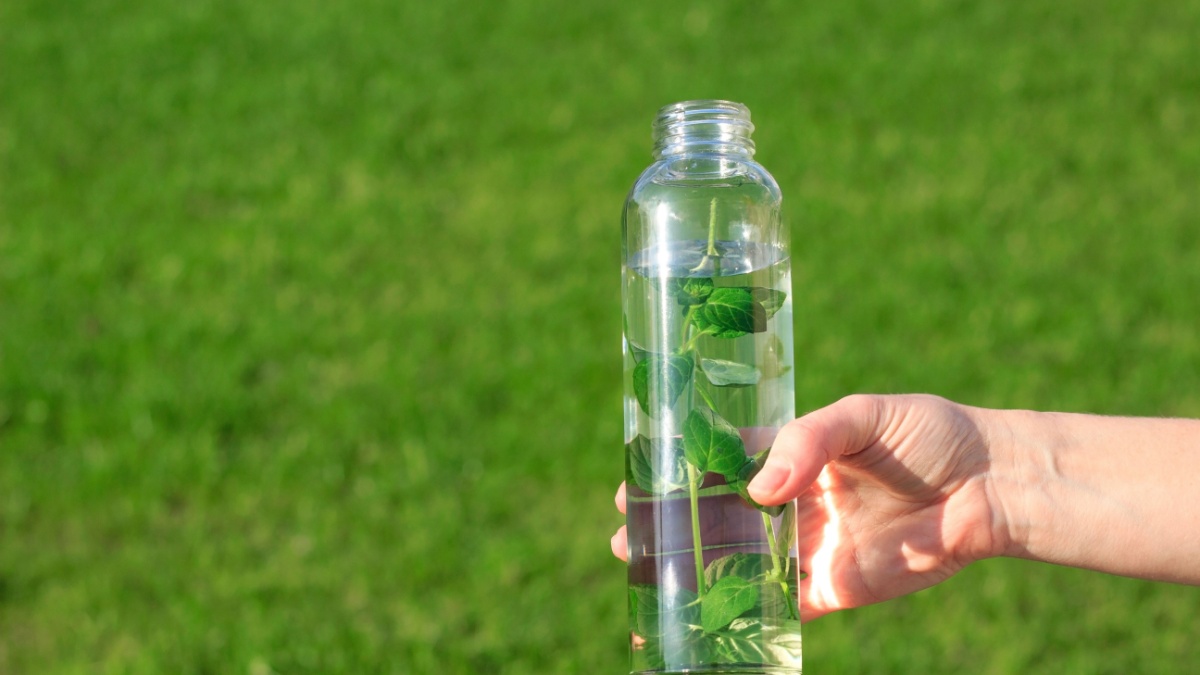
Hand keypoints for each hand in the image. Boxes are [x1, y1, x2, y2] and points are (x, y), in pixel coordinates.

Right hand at [612, 394, 1004, 620]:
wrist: (991, 486)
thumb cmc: (931, 435)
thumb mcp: (863, 415)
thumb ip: (806, 442)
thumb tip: (758, 489)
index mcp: (796, 454)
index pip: (723, 463)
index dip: (679, 471)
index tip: (637, 477)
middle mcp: (795, 502)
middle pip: (720, 517)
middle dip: (673, 525)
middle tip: (628, 534)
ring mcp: (811, 548)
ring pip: (740, 563)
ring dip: (694, 568)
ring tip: (646, 571)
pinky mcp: (834, 589)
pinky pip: (780, 606)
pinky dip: (741, 612)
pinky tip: (701, 613)